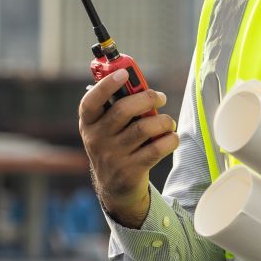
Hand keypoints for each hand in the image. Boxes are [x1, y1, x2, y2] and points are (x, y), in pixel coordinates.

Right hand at [78, 69, 177, 227]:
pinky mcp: (130, 172)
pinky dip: (170, 139)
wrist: (115, 187)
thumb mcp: (107, 126)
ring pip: (144, 128)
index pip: (90, 102)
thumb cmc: (116, 143)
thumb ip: (118, 105)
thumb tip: (138, 81)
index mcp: (89, 123)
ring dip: (163, 120)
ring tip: (168, 122)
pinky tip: (171, 137)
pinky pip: (156, 149)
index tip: (124, 74)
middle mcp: (96, 140)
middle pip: (123, 110)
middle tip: (160, 97)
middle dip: (147, 98)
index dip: (106, 85)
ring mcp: (112, 157)